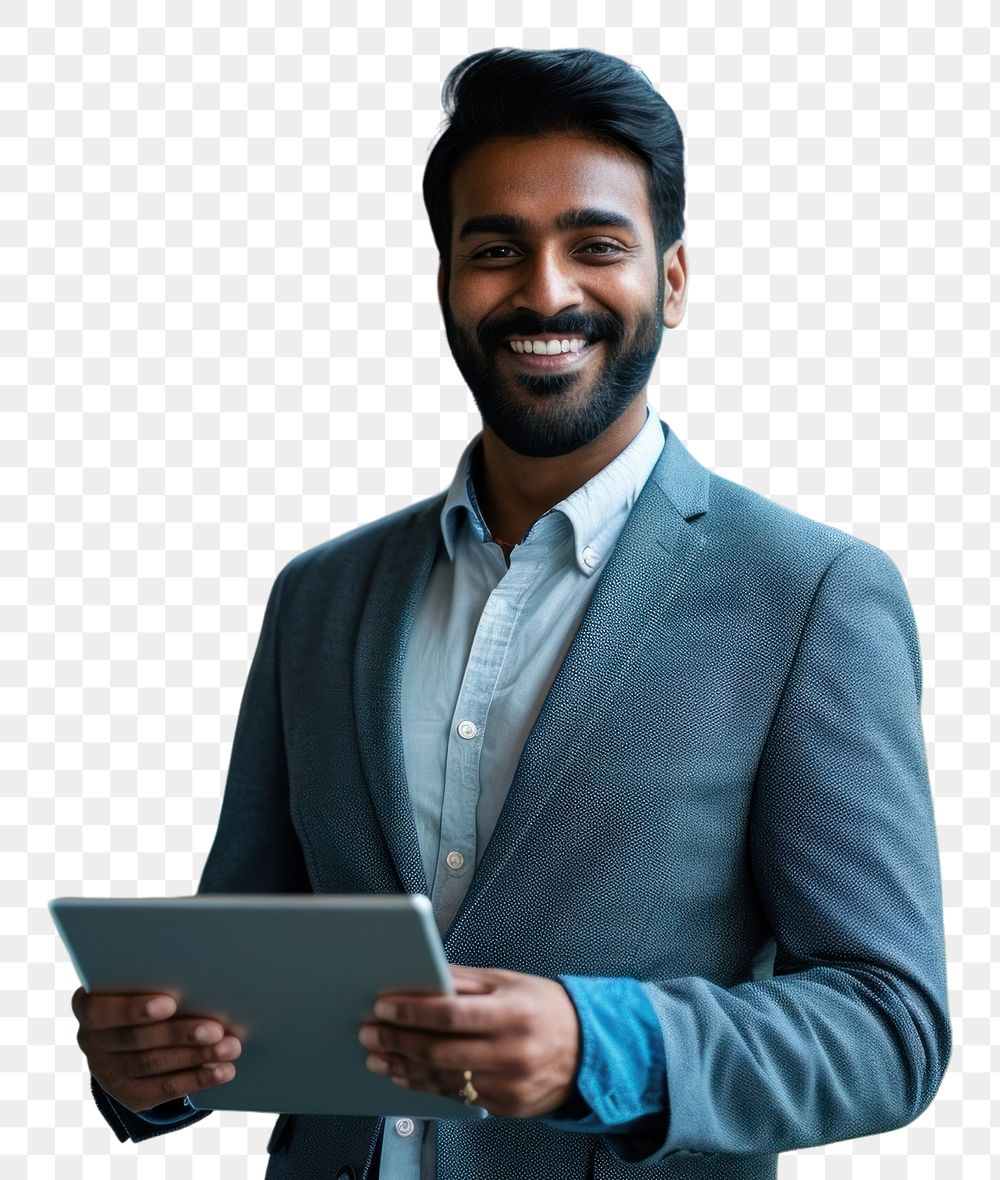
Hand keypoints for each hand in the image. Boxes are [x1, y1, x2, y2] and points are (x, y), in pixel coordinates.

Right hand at [72, 989, 241, 1113]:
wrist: (135, 1030)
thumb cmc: (148, 990)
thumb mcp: (144, 982)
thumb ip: (160, 979)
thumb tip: (205, 977)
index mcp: (87, 1006)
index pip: (100, 1010)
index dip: (134, 1009)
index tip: (170, 1003)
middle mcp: (90, 1041)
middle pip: (137, 1040)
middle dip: (181, 1035)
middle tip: (217, 1029)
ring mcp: (105, 1072)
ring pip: (153, 1065)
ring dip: (196, 1057)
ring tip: (230, 1048)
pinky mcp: (127, 1094)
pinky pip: (163, 1090)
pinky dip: (197, 1079)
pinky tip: (222, 1071)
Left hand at [359, 966, 579, 1117]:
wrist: (588, 1050)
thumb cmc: (546, 1008)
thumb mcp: (509, 982)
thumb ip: (464, 981)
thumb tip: (421, 978)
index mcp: (512, 1012)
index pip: (450, 1014)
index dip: (412, 1011)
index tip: (383, 1007)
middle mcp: (511, 1052)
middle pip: (439, 1051)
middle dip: (397, 1041)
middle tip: (370, 1033)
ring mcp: (507, 1085)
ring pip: (442, 1079)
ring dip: (403, 1067)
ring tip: (378, 1056)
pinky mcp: (504, 1107)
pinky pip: (456, 1096)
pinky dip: (426, 1085)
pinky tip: (406, 1074)